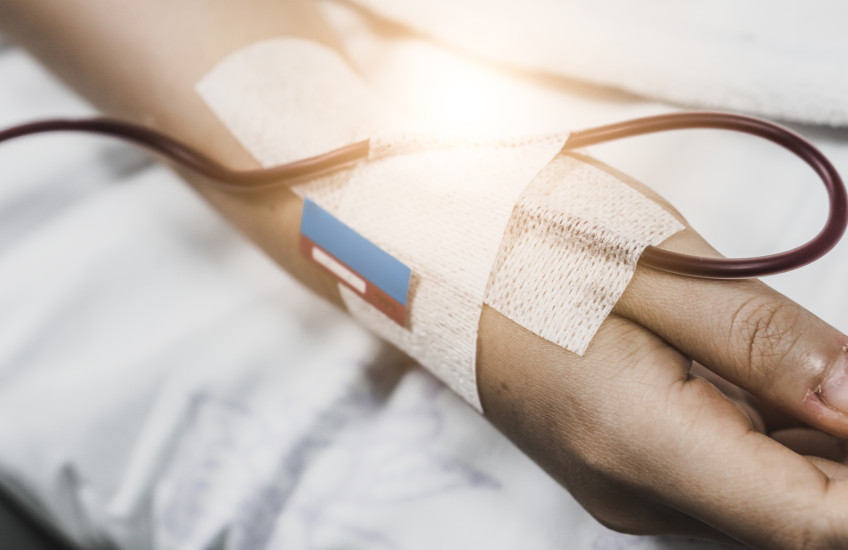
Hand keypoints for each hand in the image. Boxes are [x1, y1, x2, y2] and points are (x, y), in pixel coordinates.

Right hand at [477, 157, 847, 548]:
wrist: (435, 262)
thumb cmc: (527, 244)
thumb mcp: (653, 267)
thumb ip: (765, 340)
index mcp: (638, 440)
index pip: (817, 519)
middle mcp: (633, 491)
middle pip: (801, 516)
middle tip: (839, 359)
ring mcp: (627, 488)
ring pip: (771, 500)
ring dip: (823, 442)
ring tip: (811, 358)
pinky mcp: (627, 470)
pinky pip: (730, 478)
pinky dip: (777, 437)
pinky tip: (774, 373)